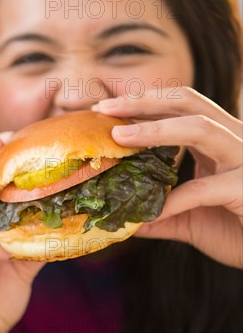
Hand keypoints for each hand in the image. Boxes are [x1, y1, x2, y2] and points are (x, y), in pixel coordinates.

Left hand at [96, 87, 241, 268]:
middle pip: (189, 102)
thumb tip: (121, 219)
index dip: (142, 104)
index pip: (179, 108)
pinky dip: (172, 201)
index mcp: (218, 141)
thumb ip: (158, 214)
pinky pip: (203, 189)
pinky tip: (149, 214)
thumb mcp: (189, 220)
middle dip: (143, 101)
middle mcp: (233, 140)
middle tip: (105, 108)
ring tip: (119, 137)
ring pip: (200, 128)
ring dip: (155, 130)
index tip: (104, 110)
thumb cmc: (236, 231)